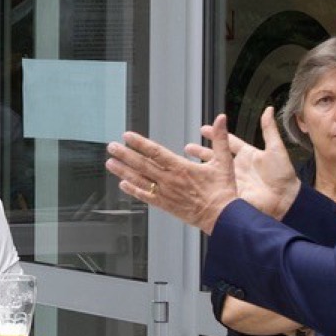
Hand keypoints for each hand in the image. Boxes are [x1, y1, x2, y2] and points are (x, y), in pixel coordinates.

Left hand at [106, 115, 241, 233]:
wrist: (223, 218)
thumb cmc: (224, 190)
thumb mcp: (224, 161)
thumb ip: (220, 139)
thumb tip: (221, 118)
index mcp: (181, 168)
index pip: (156, 152)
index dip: (140, 143)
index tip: (127, 136)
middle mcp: (170, 180)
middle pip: (142, 165)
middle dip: (125, 155)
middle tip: (111, 146)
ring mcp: (165, 194)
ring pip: (140, 180)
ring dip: (123, 171)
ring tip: (110, 162)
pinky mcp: (165, 205)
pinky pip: (145, 197)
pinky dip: (133, 190)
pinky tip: (122, 184)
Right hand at [189, 109, 299, 218]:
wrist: (285, 199)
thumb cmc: (283, 175)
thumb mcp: (275, 149)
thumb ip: (269, 129)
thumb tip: (269, 110)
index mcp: (247, 154)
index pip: (227, 142)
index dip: (215, 134)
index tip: (202, 129)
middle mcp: (238, 167)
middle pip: (215, 156)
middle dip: (201, 152)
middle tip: (188, 148)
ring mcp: (233, 180)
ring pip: (212, 171)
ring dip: (199, 168)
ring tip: (186, 164)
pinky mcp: (231, 192)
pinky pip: (216, 186)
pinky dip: (205, 184)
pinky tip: (194, 182)